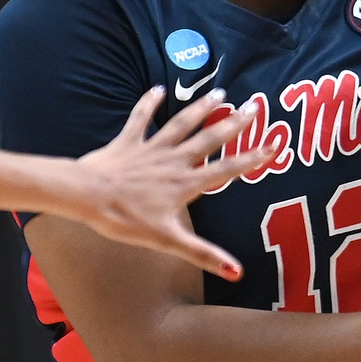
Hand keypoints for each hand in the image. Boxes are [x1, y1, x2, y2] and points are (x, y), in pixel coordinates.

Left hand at [68, 88, 266, 280]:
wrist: (86, 196)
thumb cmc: (125, 219)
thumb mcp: (167, 240)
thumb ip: (202, 254)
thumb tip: (236, 272)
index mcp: (185, 184)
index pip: (226, 170)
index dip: (252, 158)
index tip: (274, 145)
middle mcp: (173, 161)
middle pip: (209, 139)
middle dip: (234, 123)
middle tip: (254, 107)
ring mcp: (151, 149)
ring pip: (181, 124)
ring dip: (201, 108)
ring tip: (219, 93)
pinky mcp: (128, 142)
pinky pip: (141, 119)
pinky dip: (149, 103)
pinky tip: (158, 89)